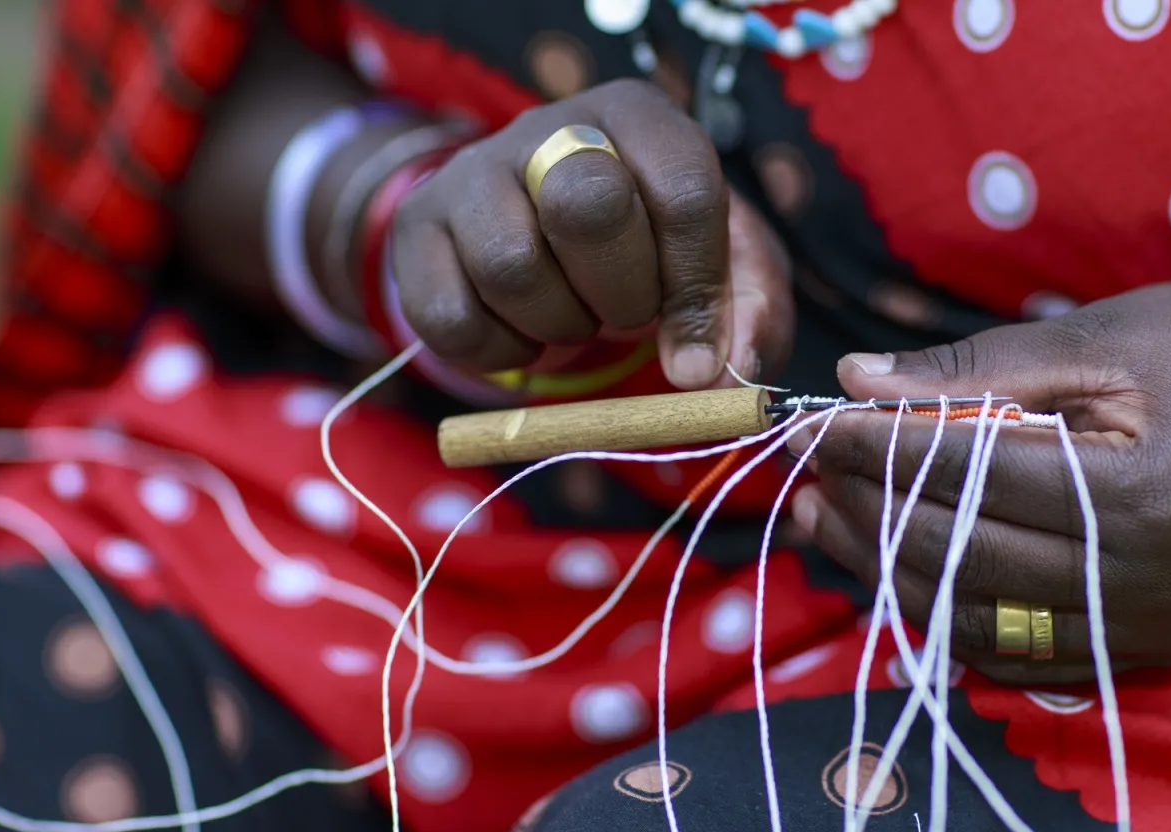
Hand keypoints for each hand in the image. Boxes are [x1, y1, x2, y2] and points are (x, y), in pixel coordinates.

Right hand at [390, 79, 792, 388]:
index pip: (682, 189)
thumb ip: (752, 314)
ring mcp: (473, 171)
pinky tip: (524, 334)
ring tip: (577, 318)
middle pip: (588, 206)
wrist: (542, 234)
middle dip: (622, 295)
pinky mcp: (419, 227)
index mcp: (640, 118)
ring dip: (560, 326)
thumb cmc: (653, 251)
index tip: (700, 353)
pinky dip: (498, 353)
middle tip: (628, 317)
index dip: (697, 287)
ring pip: (511, 266)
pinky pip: (450, 315)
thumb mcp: (725, 270)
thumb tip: (727, 373)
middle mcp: (551, 126)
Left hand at [789, 279, 1170, 683]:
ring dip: (888, 567)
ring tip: (826, 515)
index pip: (968, 478)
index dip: (877, 448)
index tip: (812, 420)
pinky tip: (895, 565)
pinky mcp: (1143, 647)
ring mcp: (1145, 626)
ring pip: (973, 614)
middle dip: (868, 510)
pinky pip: (1014, 650)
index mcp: (1140, 495)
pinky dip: (945, 610)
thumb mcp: (1096, 339)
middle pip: (960, 555)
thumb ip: (974, 372)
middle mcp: (1143, 581)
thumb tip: (856, 381)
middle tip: (806, 470)